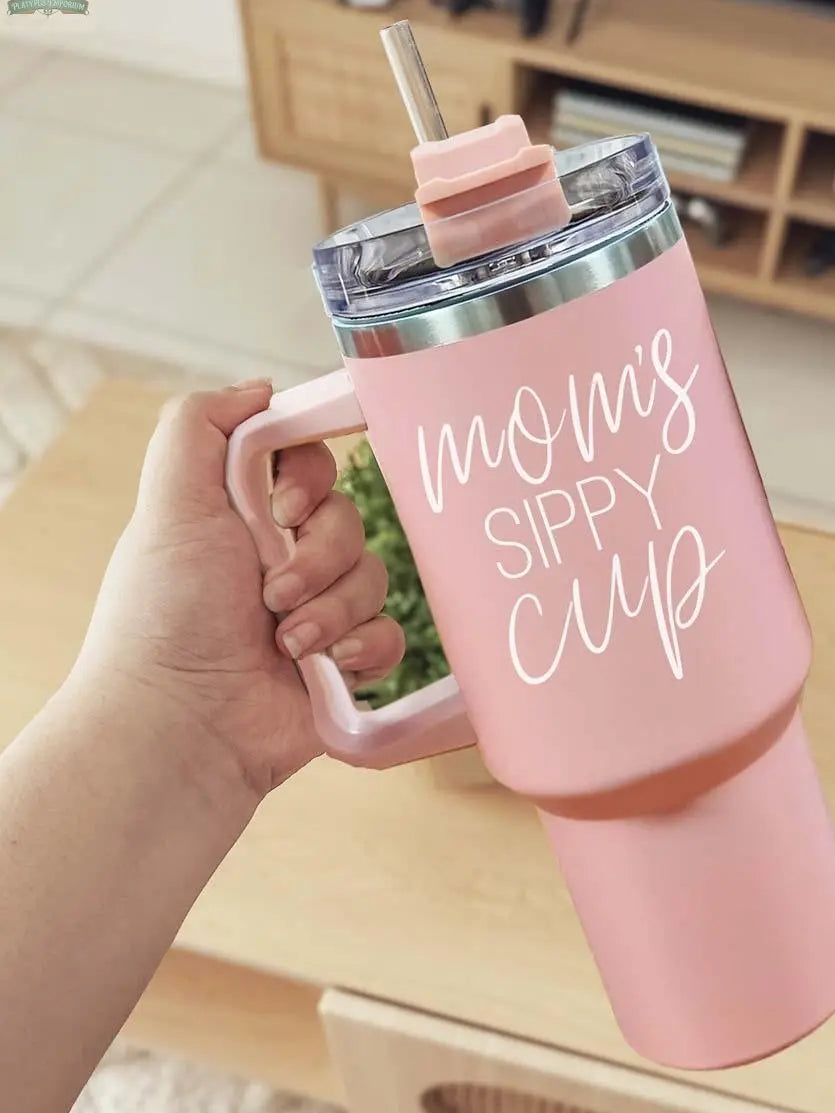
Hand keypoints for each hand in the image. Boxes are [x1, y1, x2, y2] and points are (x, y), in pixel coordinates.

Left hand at [69, 381, 404, 802]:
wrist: (183, 724)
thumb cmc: (166, 617)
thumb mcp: (169, 505)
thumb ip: (199, 427)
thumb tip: (261, 388)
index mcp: (246, 518)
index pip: (312, 465)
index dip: (311, 479)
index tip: (282, 508)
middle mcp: (284, 558)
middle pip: (350, 519)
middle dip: (319, 556)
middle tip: (272, 593)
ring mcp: (319, 610)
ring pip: (376, 576)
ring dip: (332, 608)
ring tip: (287, 642)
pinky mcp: (346, 661)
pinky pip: (391, 633)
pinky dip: (363, 647)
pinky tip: (329, 665)